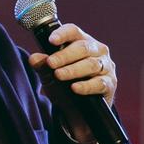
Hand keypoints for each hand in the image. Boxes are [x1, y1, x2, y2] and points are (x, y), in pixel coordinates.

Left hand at [28, 23, 116, 143]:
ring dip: (73, 70)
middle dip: (64, 55)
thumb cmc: (63, 84)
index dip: (63, 34)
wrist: (76, 111)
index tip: (51, 40)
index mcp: (81, 40)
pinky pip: (99, 83)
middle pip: (82, 47)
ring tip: (58, 75)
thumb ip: (42, 65)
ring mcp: (106, 66)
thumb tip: (33, 58)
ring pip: (91, 64)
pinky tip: (74, 88)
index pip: (73, 31)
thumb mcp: (49, 74)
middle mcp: (97, 50)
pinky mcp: (110, 84)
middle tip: (50, 63)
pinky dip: (85, 85)